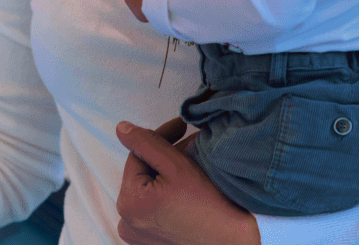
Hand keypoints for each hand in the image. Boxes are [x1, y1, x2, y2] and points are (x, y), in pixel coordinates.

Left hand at [115, 118, 259, 244]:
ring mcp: (138, 234)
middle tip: (191, 142)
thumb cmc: (211, 208)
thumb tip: (122, 128)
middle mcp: (127, 222)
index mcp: (127, 203)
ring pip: (151, 189)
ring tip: (193, 161)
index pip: (137, 155)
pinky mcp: (152, 241)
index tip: (181, 126)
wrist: (235, 244)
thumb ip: (146, 143)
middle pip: (144, 174)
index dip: (161, 137)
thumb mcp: (177, 167)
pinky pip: (156, 207)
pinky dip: (169, 193)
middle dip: (166, 156)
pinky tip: (189, 186)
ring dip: (169, 172)